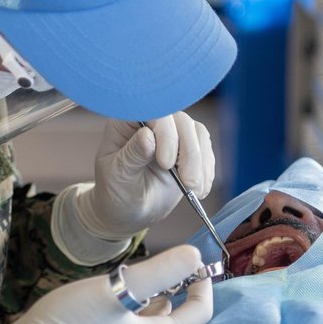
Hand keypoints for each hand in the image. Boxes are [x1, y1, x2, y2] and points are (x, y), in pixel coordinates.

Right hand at [0, 245, 211, 323]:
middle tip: (153, 265)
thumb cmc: (70, 322)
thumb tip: (195, 255)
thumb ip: (160, 270)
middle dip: (170, 291)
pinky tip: (110, 305)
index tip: (192, 260)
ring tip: (130, 281)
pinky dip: (131, 319)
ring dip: (148, 304)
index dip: (202, 284)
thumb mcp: (117, 286)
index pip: (199, 314)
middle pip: (173, 322)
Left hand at [78, 114, 214, 241]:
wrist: (129, 210)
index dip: (165, 134)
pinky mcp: (188, 147)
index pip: (154, 112)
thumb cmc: (116, 191)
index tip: (166, 163)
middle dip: (189, 152)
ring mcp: (172, 133)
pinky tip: (200, 189)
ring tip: (194, 189)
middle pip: (181, 121)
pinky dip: (206, 169)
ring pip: (197, 133)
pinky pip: (205, 149)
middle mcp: (151, 121)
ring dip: (200, 162)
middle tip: (188, 183)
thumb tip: (148, 136)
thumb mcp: (118, 176)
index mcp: (127, 121)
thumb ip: (132, 156)